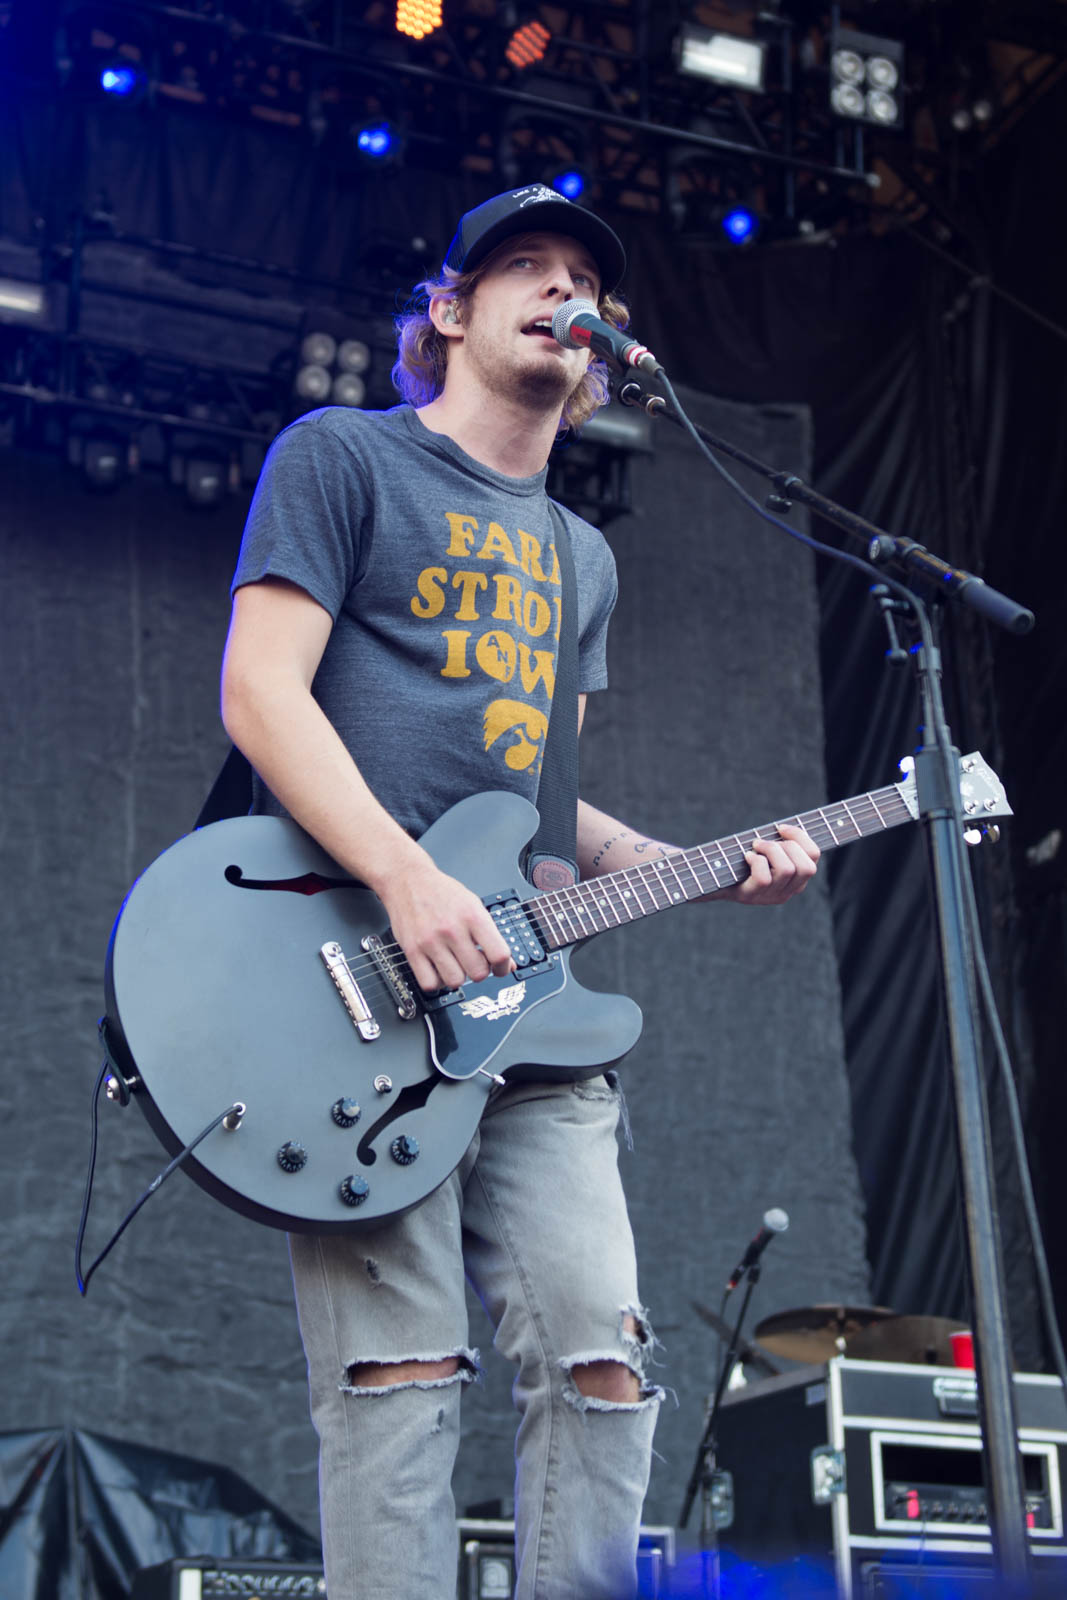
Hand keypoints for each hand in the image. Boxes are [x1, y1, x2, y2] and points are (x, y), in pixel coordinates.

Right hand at [380, 855, 514, 993]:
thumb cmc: (441, 892)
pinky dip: (436, 982)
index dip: (503, 967)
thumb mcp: (473, 905)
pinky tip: (438, 969)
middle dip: (480, 971)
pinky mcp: (412, 950)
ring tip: (455, 964)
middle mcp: (452, 929)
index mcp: (472, 915)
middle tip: (474, 962)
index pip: (499, 953)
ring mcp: (430, 941)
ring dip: (458, 977)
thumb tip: (507, 964)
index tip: (500, 968)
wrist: (407, 880)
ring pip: (455, 982)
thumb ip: (491, 934)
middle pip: (478, 972)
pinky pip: (429, 983)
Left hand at [715, 823, 819, 905]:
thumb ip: (778, 841)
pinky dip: (756, 861)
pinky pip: (764, 878)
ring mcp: (769, 896)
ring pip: (787, 870)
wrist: (708, 878)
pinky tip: (746, 857)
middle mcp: (787, 891)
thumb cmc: (738, 858)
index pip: (814, 855)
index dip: (801, 836)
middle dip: (788, 845)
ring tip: (755, 846)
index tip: (780, 828)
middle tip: (765, 841)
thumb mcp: (763, 849)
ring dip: (770, 850)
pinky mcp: (751, 897)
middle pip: (807, 867)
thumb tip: (786, 827)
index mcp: (795, 878)